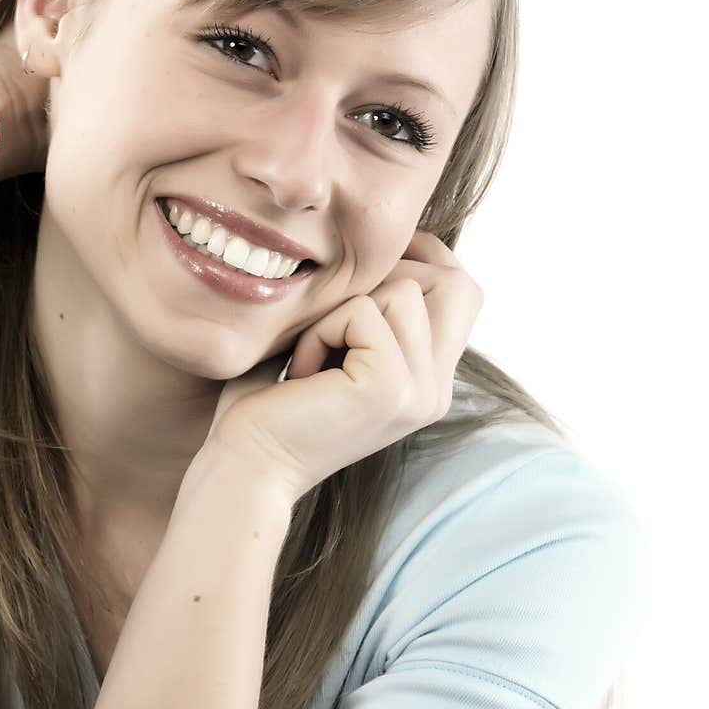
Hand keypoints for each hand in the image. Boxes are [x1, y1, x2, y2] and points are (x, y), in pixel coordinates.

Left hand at [203, 229, 483, 501]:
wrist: (246, 468)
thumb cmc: (272, 403)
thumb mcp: (337, 343)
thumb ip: (372, 304)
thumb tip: (389, 239)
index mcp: (431, 380)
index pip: (462, 289)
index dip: (423, 255)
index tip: (365, 260)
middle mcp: (438, 389)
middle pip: (455, 282)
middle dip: (391, 272)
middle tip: (333, 309)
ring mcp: (421, 392)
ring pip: (403, 289)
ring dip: (342, 308)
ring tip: (311, 354)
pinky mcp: (391, 388)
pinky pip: (365, 311)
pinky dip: (322, 329)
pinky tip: (301, 372)